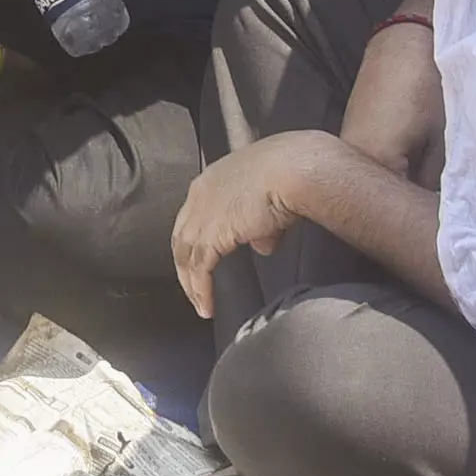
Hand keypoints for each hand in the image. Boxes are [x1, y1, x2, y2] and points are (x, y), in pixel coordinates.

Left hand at [169, 135, 332, 316]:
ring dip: (191, 284)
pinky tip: (206, 306)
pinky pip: (199, 269)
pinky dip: (201, 290)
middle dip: (185, 265)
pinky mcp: (212, 234)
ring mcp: (203, 214)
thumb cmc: (290, 173)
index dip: (194, 240)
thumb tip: (261, 245)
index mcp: (211, 180)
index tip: (199, 259)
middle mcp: (200, 195)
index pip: (192, 216)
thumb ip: (260, 224)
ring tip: (200, 305)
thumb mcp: (269, 196)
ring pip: (186, 256)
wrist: (293, 169)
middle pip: (182, 237)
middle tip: (193, 287)